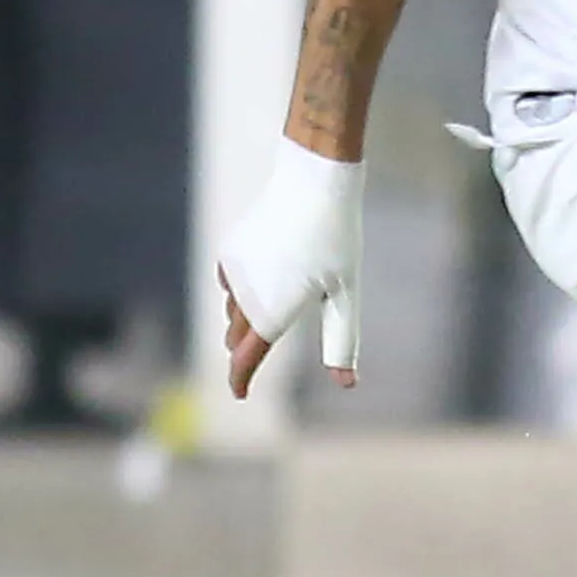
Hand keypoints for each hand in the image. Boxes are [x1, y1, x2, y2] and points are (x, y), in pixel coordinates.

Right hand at [217, 137, 365, 396]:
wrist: (312, 182)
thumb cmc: (337, 239)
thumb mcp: (346, 295)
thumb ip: (342, 341)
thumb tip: (346, 383)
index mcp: (272, 310)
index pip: (247, 358)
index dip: (242, 379)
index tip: (240, 394)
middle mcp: (244, 295)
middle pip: (239, 337)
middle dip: (244, 351)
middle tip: (247, 366)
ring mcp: (233, 271)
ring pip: (234, 311)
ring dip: (246, 321)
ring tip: (263, 323)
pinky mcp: (230, 251)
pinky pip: (232, 284)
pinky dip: (244, 292)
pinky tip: (263, 282)